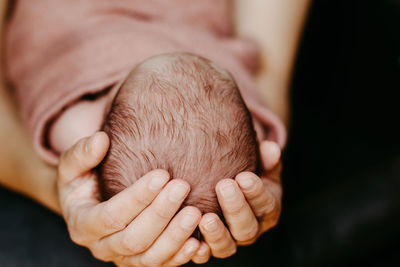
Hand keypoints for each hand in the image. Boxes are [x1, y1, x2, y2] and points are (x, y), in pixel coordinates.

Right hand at [57, 132, 201, 265]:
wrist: (90, 204)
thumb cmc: (84, 181)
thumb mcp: (73, 166)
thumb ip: (82, 154)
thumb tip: (100, 140)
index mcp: (83, 225)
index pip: (111, 216)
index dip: (138, 197)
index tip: (163, 174)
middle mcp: (103, 247)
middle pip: (134, 239)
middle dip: (161, 214)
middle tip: (183, 187)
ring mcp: (124, 258)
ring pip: (151, 258)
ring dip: (175, 236)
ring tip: (196, 213)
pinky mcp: (142, 261)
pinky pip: (163, 266)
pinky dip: (182, 256)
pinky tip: (200, 242)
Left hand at [194, 140, 281, 258]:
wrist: (230, 189)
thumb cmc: (244, 175)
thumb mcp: (260, 166)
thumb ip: (266, 158)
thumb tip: (270, 148)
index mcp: (266, 210)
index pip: (265, 203)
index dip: (256, 192)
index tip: (244, 177)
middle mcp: (250, 229)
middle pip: (246, 227)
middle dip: (235, 208)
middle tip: (223, 186)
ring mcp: (229, 241)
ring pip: (226, 246)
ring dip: (216, 233)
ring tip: (205, 218)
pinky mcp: (209, 247)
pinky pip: (204, 254)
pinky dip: (198, 251)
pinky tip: (191, 241)